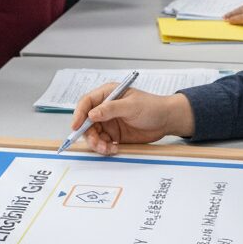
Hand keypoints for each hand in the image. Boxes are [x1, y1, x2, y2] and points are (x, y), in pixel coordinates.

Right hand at [71, 86, 195, 155]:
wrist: (166, 121)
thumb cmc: (152, 107)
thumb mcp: (131, 106)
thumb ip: (111, 109)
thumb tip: (92, 114)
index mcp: (107, 94)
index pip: (86, 102)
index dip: (79, 114)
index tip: (76, 126)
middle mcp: (105, 108)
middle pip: (87, 121)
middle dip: (89, 134)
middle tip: (97, 143)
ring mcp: (109, 122)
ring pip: (93, 134)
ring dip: (97, 143)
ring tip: (107, 148)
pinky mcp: (114, 134)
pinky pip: (103, 142)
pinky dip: (105, 147)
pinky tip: (114, 149)